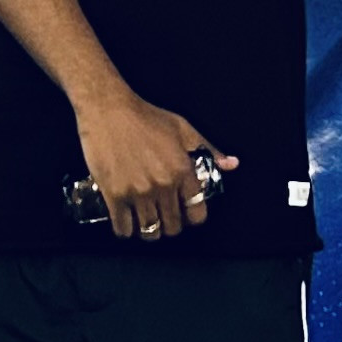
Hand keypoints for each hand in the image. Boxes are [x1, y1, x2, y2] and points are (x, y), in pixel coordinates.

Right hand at [74, 92, 235, 241]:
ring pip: (149, 230)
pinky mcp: (114, 195)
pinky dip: (125, 230)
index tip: (185, 215)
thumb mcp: (183, 129)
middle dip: (170, 226)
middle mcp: (163, 186)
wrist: (108, 110)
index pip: (196, 212)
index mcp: (182, 171)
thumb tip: (232, 164)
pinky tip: (125, 223)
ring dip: (149, 231)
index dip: (192, 218)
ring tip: (145, 223)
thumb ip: (209, 149)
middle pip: (173, 227)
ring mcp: (138, 192)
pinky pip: (123, 227)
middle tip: (163, 218)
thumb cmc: (146, 117)